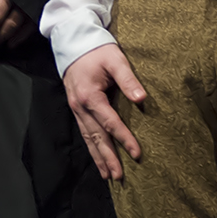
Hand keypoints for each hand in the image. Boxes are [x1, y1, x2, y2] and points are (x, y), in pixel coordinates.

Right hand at [63, 44, 145, 179]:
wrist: (73, 41)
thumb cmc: (97, 49)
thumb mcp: (115, 59)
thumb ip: (128, 79)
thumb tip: (142, 98)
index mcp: (90, 96)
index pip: (110, 123)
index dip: (124, 139)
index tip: (137, 154)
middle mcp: (80, 106)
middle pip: (96, 137)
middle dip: (108, 158)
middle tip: (119, 176)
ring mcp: (76, 108)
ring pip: (88, 138)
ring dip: (98, 157)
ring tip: (108, 176)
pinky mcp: (76, 108)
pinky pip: (83, 132)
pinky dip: (91, 147)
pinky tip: (97, 157)